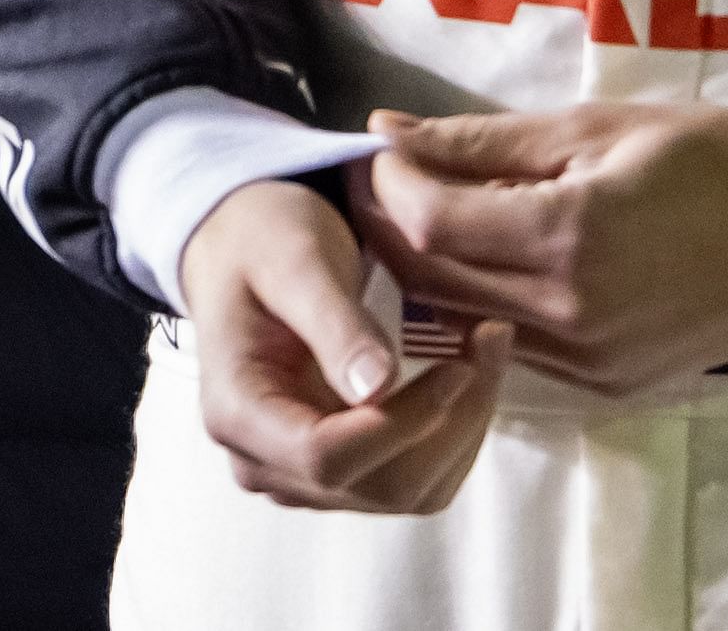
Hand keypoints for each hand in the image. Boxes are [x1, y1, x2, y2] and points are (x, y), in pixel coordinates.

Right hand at [178, 175, 512, 514]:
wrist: (247, 244)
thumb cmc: (262, 237)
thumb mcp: (293, 258)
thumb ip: (333, 322)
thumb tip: (378, 389)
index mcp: (235, 411)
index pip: (326, 458)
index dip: (403, 422)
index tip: (458, 365)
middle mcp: (262, 460)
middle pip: (378, 484)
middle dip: (450, 422)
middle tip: (492, 339)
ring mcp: (302, 473)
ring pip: (407, 491)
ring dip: (462, 429)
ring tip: (488, 350)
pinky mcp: (341, 468)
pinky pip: (415, 479)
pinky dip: (454, 434)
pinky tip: (468, 375)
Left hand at [350, 102, 727, 395]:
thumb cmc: (702, 155)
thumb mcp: (589, 128)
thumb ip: (479, 140)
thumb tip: (386, 130)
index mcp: (569, 238)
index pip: (431, 224)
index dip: (386, 186)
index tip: (374, 149)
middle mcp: (572, 314)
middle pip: (434, 281)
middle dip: (390, 229)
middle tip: (375, 182)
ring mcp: (591, 361)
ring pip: (467, 322)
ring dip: (430, 272)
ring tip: (422, 215)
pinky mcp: (608, 386)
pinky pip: (516, 348)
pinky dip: (484, 305)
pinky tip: (485, 262)